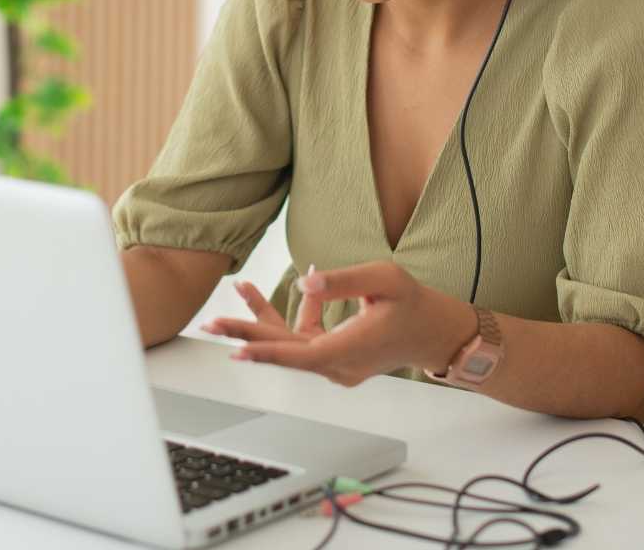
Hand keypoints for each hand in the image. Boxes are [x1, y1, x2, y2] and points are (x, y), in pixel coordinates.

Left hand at [200, 261, 455, 386]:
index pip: (302, 355)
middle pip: (285, 351)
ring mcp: (335, 365)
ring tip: (239, 289)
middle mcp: (338, 365)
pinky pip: (300, 340)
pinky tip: (263, 293)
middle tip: (211, 323)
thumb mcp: (384, 278)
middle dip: (247, 335)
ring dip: (261, 320)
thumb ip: (344, 281)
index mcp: (352, 349)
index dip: (268, 352)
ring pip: (289, 344)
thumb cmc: (412, 303)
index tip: (239, 351)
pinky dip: (283, 318)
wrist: (432, 332)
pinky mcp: (332, 357)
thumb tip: (303, 283)